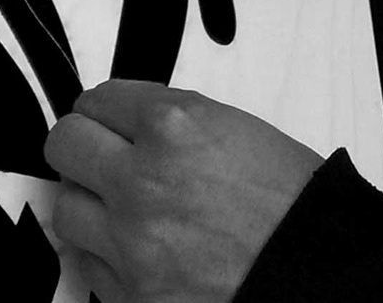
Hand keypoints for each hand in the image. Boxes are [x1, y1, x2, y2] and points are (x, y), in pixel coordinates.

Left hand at [44, 80, 324, 302]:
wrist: (317, 273)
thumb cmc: (295, 205)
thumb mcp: (239, 131)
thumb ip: (175, 124)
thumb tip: (132, 127)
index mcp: (175, 126)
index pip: (98, 99)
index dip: (105, 110)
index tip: (109, 120)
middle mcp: (143, 180)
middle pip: (65, 144)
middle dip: (83, 146)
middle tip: (101, 155)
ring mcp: (131, 242)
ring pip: (66, 207)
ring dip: (89, 202)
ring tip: (120, 207)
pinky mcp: (130, 293)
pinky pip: (86, 264)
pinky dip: (104, 253)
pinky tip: (134, 247)